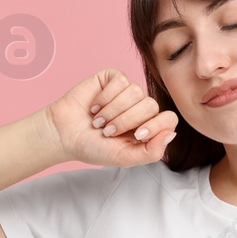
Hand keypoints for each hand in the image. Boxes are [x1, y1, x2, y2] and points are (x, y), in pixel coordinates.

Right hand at [44, 69, 178, 166]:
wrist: (64, 134)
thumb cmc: (93, 147)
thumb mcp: (125, 158)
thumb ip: (152, 152)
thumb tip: (171, 134)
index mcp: (147, 127)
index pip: (168, 119)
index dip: (155, 126)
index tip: (136, 136)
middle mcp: (140, 108)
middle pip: (151, 105)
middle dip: (127, 121)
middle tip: (107, 131)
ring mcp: (127, 92)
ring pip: (136, 92)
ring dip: (113, 111)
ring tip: (98, 121)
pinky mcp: (112, 79)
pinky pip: (121, 81)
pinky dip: (106, 97)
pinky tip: (94, 107)